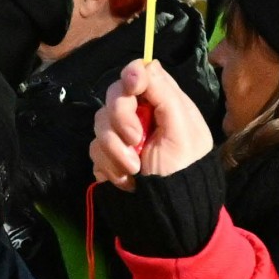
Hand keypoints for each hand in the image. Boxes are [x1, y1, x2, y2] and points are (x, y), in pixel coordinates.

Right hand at [90, 55, 212, 186]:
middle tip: (135, 139)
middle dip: (121, 118)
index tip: (133, 88)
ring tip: (134, 169)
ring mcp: (122, 134)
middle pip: (114, 94)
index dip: (131, 75)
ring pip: (100, 122)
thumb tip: (148, 63)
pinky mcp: (108, 155)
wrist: (169, 215)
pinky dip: (110, 166)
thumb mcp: (182, 131)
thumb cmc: (184, 170)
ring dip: (115, 149)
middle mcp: (141, 113)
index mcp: (163, 102)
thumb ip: (165, 94)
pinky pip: (95, 149)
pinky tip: (127, 181)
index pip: (139, 72)